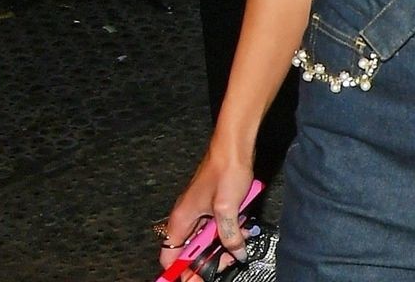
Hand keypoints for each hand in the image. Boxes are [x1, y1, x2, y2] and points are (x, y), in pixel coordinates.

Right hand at [158, 141, 254, 271]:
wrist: (235, 146)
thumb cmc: (225, 170)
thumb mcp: (228, 209)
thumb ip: (229, 235)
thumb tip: (236, 253)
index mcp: (181, 220)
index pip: (170, 256)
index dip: (180, 270)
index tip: (195, 278)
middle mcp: (187, 217)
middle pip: (192, 250)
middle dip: (210, 258)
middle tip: (227, 260)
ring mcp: (201, 211)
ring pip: (209, 238)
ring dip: (225, 242)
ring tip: (241, 241)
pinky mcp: (214, 205)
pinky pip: (219, 225)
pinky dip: (231, 229)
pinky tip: (244, 227)